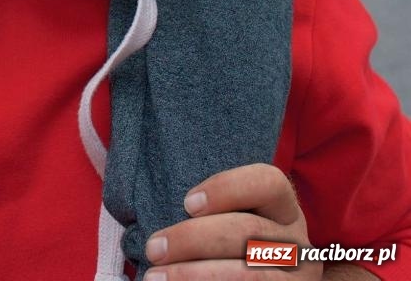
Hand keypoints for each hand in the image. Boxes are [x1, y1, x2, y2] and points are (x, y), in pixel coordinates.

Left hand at [143, 163, 320, 278]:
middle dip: (194, 239)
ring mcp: (297, 280)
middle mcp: (298, 245)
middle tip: (154, 248)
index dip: (228, 188)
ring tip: (156, 277)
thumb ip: (214, 216)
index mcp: (286, 212)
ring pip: (248, 274)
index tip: (187, 203)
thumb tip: (163, 221)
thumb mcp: (239, 225)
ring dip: (194, 275)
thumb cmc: (237, 251)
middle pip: (248, 231)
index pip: (270, 183)